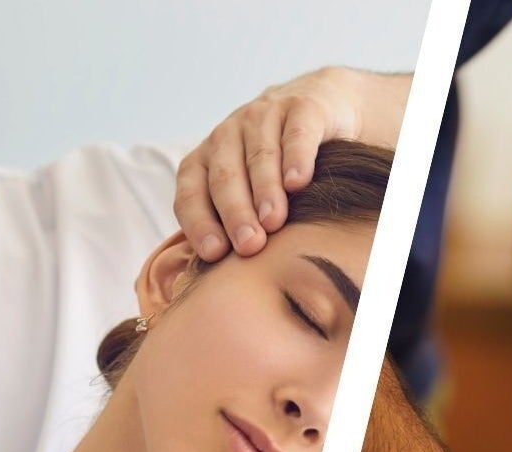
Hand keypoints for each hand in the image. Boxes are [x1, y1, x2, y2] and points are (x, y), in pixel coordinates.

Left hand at [177, 67, 410, 259]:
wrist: (320, 108)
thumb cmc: (281, 165)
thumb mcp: (252, 190)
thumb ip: (234, 223)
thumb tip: (222, 283)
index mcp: (208, 158)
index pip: (191, 190)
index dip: (199, 221)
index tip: (214, 254)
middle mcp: (229, 134)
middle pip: (225, 175)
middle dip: (235, 212)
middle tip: (250, 245)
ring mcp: (263, 116)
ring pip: (258, 155)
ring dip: (264, 190)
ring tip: (274, 222)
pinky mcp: (301, 108)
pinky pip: (295, 133)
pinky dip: (295, 157)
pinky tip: (298, 182)